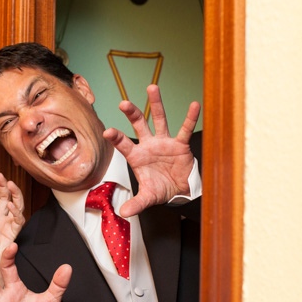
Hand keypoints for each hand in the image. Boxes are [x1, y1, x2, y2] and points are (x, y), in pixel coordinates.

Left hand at [103, 84, 199, 217]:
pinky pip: (185, 129)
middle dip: (131, 114)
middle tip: (123, 102)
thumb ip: (136, 203)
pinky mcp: (180, 144)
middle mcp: (148, 145)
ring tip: (151, 87)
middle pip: (138, 125)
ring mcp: (164, 142)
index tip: (107, 130)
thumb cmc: (160, 189)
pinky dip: (190, 117)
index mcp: (137, 156)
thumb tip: (123, 213)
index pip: (124, 145)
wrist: (179, 191)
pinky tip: (194, 105)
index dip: (116, 138)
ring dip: (155, 104)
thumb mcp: (148, 197)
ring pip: (159, 119)